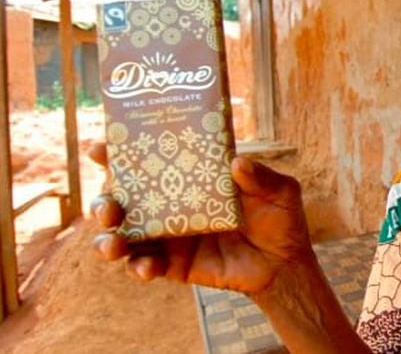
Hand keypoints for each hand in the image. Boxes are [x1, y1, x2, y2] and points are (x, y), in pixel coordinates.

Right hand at [90, 143, 312, 293]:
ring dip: (107, 240)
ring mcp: (169, 237)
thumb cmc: (280, 219)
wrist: (285, 264)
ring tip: (114, 244)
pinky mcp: (173, 265)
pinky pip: (144, 266)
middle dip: (103, 203)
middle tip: (109, 206)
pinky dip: (138, 267)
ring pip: (122, 237)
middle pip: (122, 201)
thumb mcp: (280, 191)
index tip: (100, 148)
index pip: (148, 162)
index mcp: (189, 179)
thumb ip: (261, 176)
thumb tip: (236, 162)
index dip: (118, 155)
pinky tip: (147, 267)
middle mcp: (171, 206)